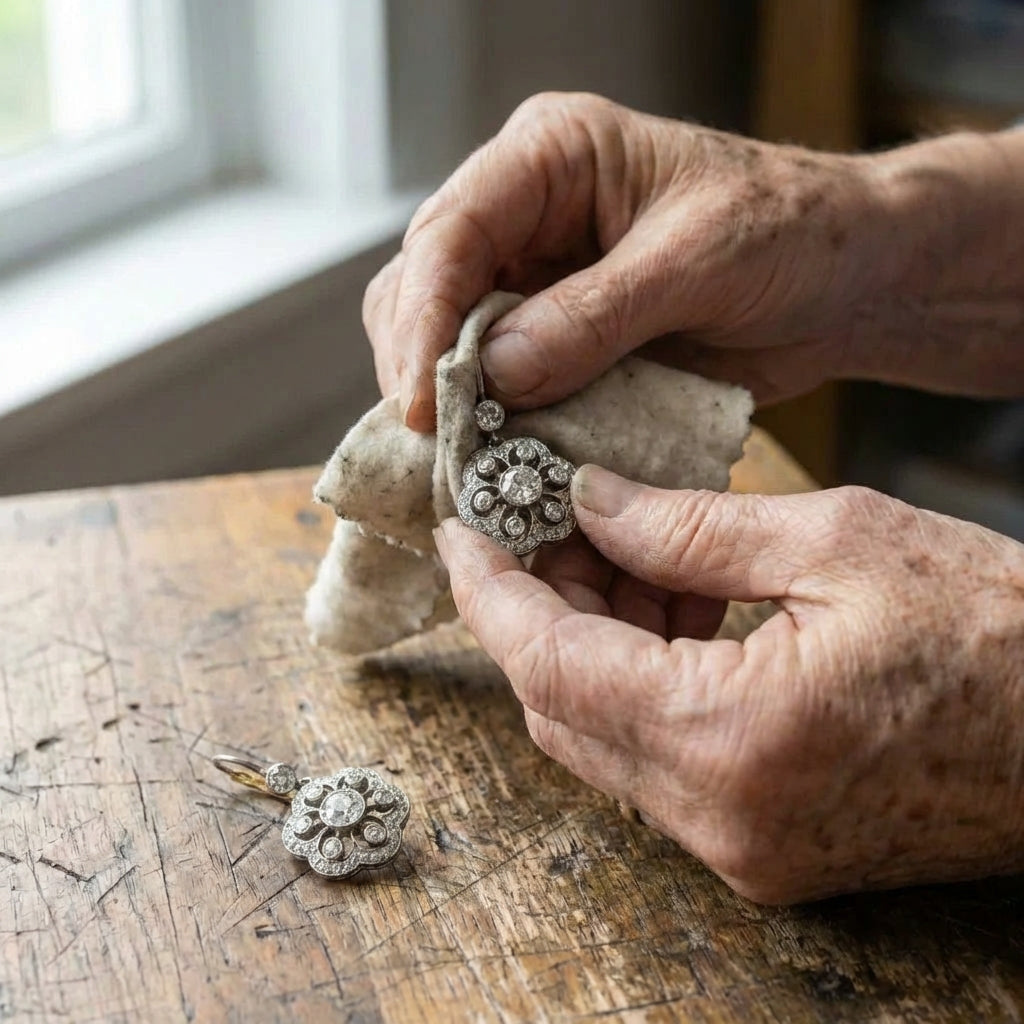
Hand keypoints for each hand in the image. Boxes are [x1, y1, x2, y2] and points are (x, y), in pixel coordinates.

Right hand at [364, 91, 1023, 431]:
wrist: (845, 279)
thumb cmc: (789, 231)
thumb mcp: (697, 259)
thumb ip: (595, 315)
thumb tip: (496, 376)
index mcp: (550, 157)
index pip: (452, 230)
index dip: (425, 318)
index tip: (423, 401)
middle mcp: (526, 214)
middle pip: (425, 287)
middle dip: (423, 368)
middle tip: (438, 447)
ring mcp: (535, 280)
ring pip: (448, 341)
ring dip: (451, 403)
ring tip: (464, 462)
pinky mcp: (556, 340)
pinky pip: (499, 383)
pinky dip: (493, 424)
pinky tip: (497, 458)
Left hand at [433, 467, 1023, 902]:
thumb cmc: (999, 631)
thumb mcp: (839, 540)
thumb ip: (689, 527)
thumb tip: (590, 504)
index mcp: (734, 739)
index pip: (549, 666)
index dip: (491, 592)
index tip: (463, 532)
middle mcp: (722, 817)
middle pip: (560, 708)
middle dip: (539, 607)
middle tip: (551, 523)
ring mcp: (742, 846)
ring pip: (602, 736)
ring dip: (591, 641)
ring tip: (625, 550)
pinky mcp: (764, 846)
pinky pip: (656, 761)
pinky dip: (640, 681)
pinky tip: (673, 608)